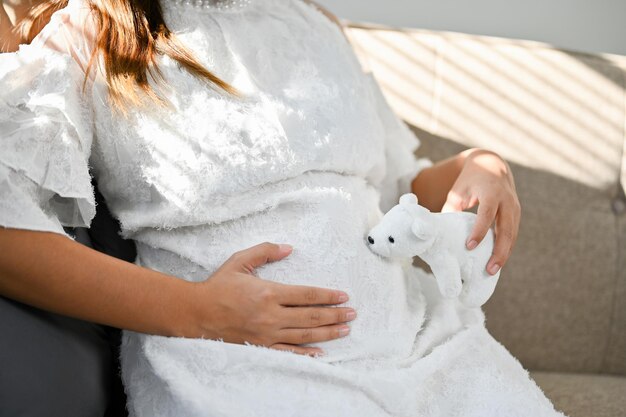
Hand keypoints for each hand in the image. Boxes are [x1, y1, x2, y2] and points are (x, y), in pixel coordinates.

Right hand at [186, 242, 354, 355]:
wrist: (196, 313)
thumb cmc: (218, 286)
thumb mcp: (240, 261)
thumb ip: (265, 251)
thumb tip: (289, 248)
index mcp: (269, 292)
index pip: (307, 295)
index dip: (328, 296)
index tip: (344, 296)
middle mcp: (271, 315)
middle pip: (311, 317)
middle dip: (335, 315)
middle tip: (352, 313)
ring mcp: (267, 334)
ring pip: (305, 335)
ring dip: (328, 332)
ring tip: (345, 330)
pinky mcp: (260, 346)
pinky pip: (288, 352)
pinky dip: (306, 353)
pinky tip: (320, 352)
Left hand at [441, 149, 520, 274]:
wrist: (492, 164)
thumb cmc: (470, 180)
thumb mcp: (458, 191)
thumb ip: (451, 209)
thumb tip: (441, 232)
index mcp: (491, 191)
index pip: (487, 213)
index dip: (479, 231)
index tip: (469, 246)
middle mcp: (507, 200)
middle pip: (506, 229)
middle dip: (499, 251)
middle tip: (489, 270)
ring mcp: (514, 208)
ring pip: (512, 235)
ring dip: (504, 254)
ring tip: (492, 270)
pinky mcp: (516, 214)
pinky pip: (513, 234)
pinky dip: (506, 248)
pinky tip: (497, 262)